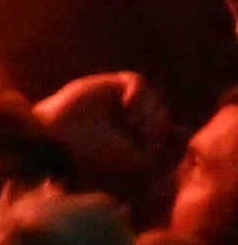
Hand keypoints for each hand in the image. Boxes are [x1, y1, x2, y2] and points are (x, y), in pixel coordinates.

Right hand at [35, 70, 166, 191]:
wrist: (58, 142)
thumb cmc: (96, 158)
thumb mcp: (140, 161)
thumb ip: (163, 147)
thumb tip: (186, 131)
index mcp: (132, 141)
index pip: (165, 130)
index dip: (170, 133)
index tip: (167, 140)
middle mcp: (126, 121)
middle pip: (162, 114)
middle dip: (158, 125)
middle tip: (141, 135)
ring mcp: (117, 103)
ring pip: (154, 98)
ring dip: (149, 112)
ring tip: (132, 124)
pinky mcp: (106, 85)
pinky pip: (137, 82)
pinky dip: (138, 95)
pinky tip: (127, 108)